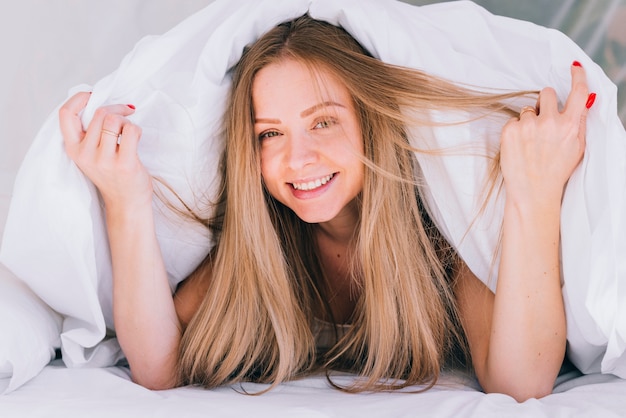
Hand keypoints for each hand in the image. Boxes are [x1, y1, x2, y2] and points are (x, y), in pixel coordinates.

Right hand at [59, 92, 152, 211]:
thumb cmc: (113, 175)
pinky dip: (136, 129)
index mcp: (74, 149)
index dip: (81, 98)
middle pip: (99, 113)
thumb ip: (92, 132)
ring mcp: (104, 160)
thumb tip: (102, 100)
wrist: (127, 204)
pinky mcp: (124, 163)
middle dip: (115, 109)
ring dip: (126, 120)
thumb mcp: (93, 154)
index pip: (66, 114)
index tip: (95, 96)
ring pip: (113, 119)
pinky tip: (136, 139)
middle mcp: (85, 154)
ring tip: (129, 132)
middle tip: (125, 114)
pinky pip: (130, 130)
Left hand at [499, 62, 593, 204]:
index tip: (575, 67)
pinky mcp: (510, 130)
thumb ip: (579, 123)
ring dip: (530, 120)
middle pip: (547, 93)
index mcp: (569, 125)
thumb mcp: (577, 148)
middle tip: (544, 120)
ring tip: (531, 141)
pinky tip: (520, 146)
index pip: (577, 92)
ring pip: (529, 108)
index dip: (578, 76)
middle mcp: (549, 122)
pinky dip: (516, 130)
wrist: (533, 191)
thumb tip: (585, 100)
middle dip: (546, 102)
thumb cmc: (556, 171)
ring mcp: (528, 125)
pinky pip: (514, 120)